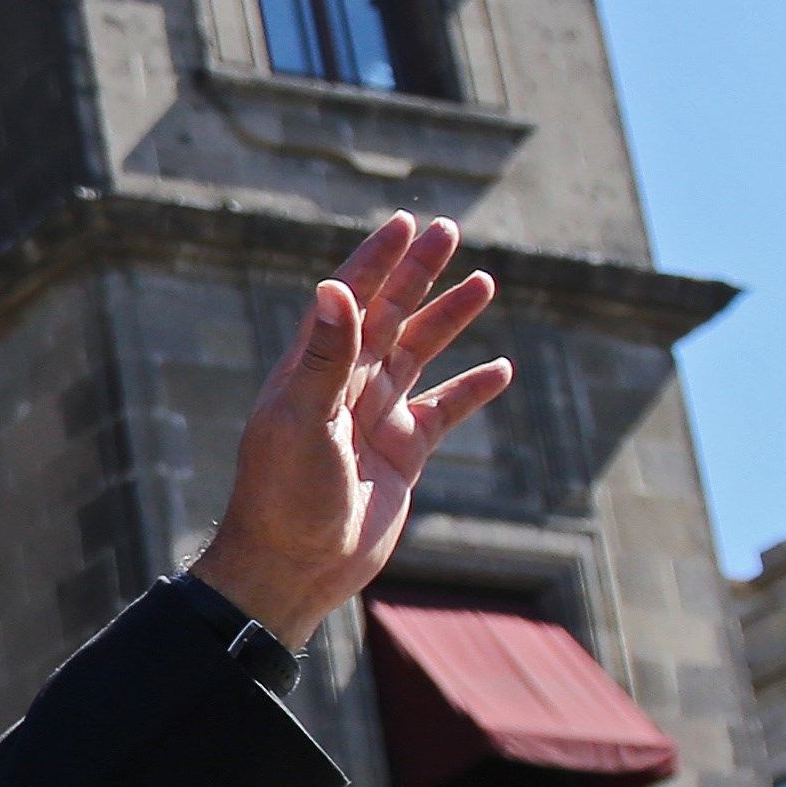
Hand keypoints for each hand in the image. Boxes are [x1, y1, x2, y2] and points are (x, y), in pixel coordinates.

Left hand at [188, 213, 511, 646]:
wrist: (294, 564)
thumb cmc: (285, 494)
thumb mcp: (302, 420)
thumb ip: (323, 357)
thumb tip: (335, 287)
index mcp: (313, 369)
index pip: (349, 298)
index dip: (376, 260)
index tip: (405, 223)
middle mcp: (344, 386)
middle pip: (389, 314)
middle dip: (418, 273)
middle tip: (449, 229)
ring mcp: (375, 418)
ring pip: (419, 355)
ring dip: (449, 319)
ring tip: (485, 282)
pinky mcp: (402, 454)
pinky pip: (443, 411)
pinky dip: (471, 390)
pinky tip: (501, 368)